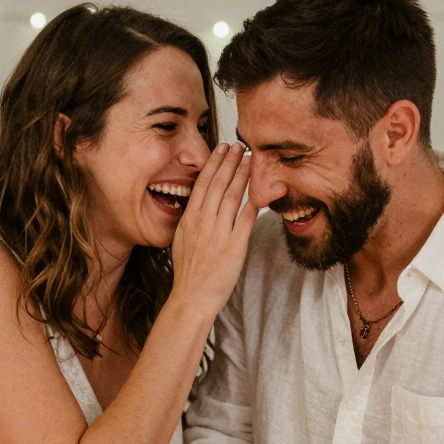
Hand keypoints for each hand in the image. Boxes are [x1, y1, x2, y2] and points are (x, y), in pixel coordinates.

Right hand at [171, 142, 258, 319]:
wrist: (192, 297)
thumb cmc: (188, 273)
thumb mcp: (181, 240)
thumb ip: (192, 221)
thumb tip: (201, 204)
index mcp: (189, 219)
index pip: (203, 184)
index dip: (214, 163)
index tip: (221, 149)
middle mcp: (203, 222)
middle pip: (219, 184)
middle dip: (230, 161)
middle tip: (239, 146)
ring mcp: (219, 233)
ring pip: (233, 196)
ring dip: (243, 175)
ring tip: (251, 160)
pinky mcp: (235, 246)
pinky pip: (247, 218)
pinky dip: (254, 201)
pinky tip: (262, 188)